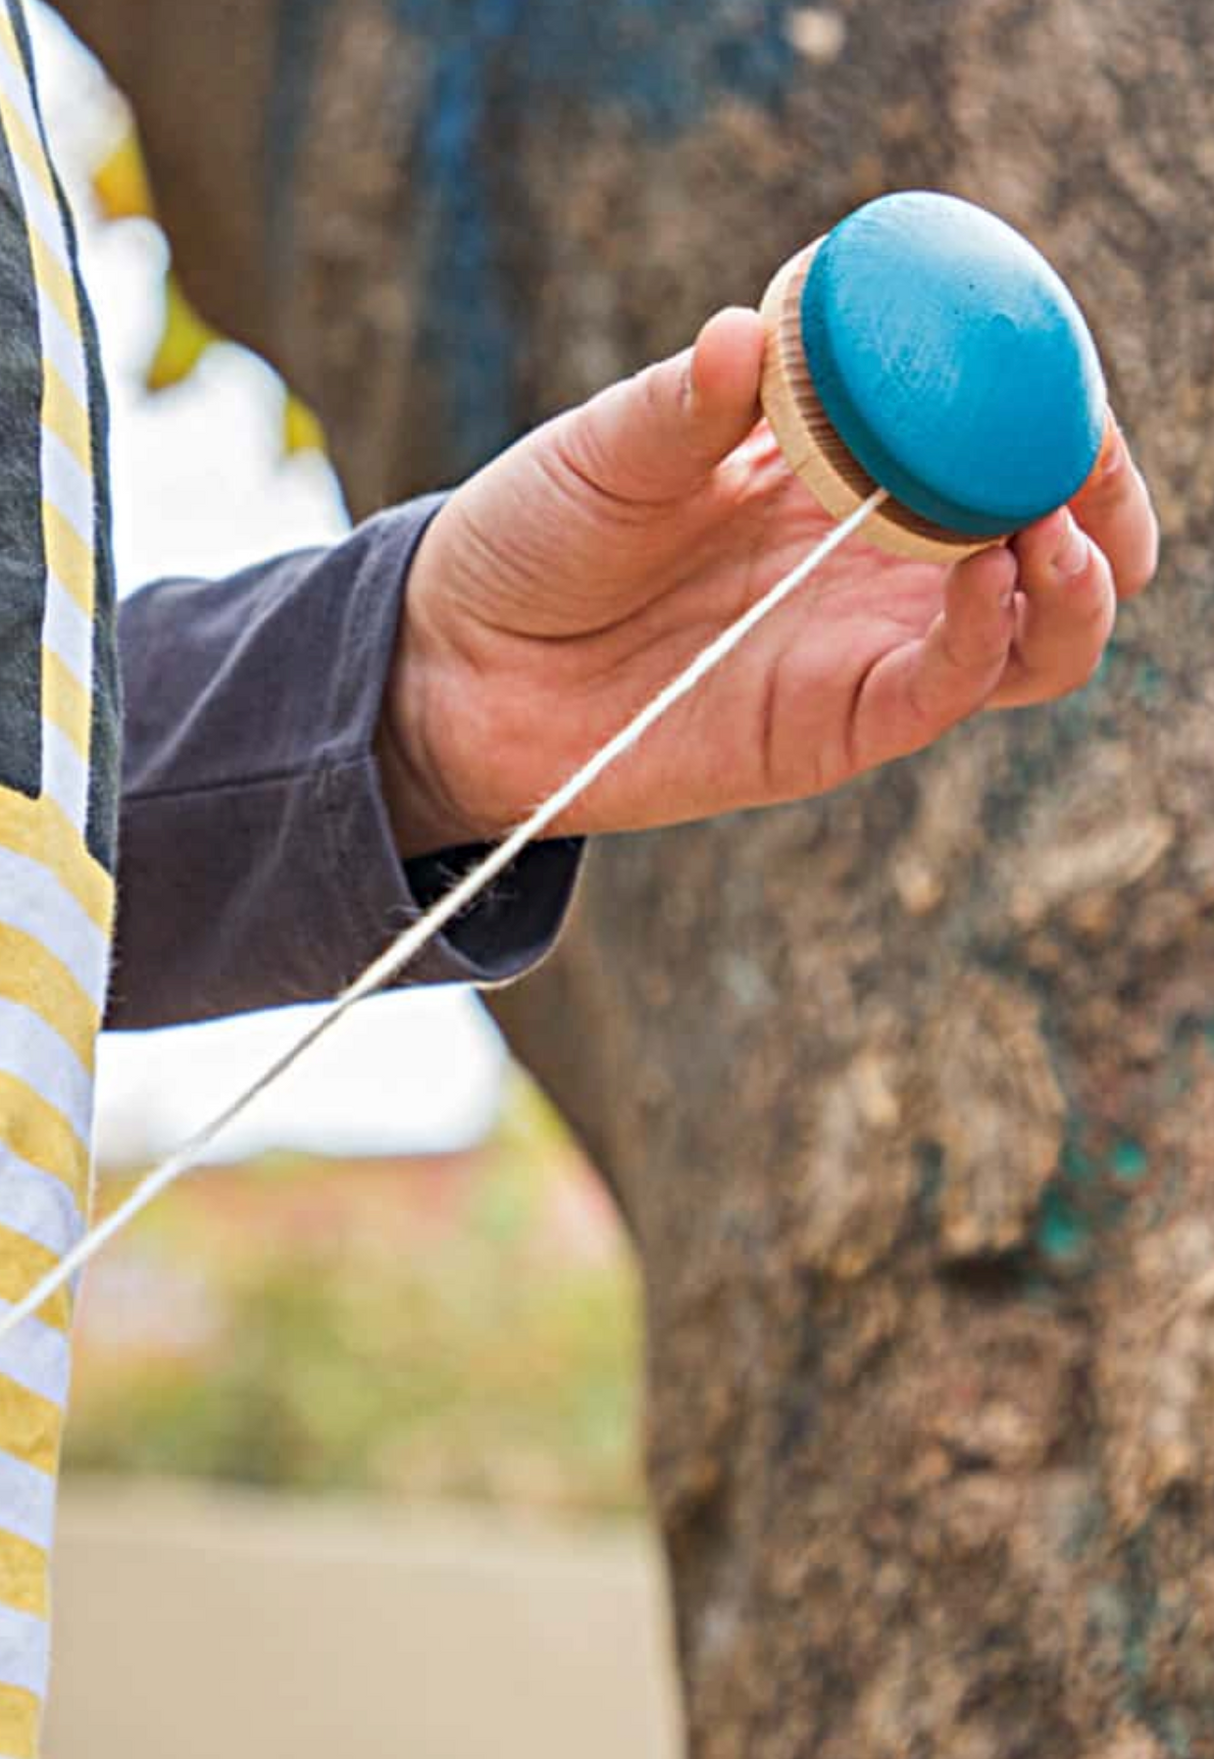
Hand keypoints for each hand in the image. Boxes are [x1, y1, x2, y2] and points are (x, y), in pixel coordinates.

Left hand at [378, 308, 1157, 857]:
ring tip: (1052, 528)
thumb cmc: (535, 537)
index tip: (1055, 372)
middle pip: (1050, 537)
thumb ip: (685, 407)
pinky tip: (997, 572)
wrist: (457, 666)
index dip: (1044, 405)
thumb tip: (744, 334)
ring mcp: (862, 646)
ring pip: (1033, 634)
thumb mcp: (608, 450)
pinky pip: (946, 689)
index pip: (984, 436)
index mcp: (841, 469)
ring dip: (1076, 579)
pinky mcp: (834, 727)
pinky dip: (993, 636)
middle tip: (1085, 463)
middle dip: (1099, 499)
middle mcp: (874, 560)